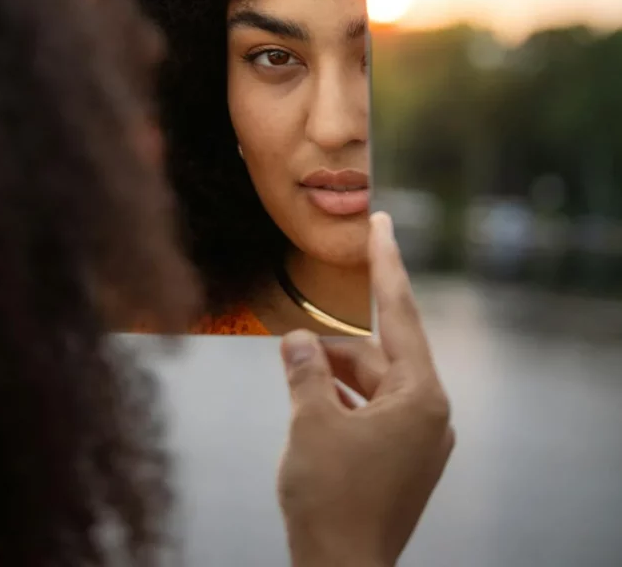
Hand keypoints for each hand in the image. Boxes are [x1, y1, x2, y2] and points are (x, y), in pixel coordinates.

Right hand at [278, 212, 454, 566]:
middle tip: (295, 328)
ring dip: (333, 376)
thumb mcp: (310, 422)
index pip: (400, 315)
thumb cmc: (330, 499)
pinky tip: (309, 399)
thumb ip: (306, 371)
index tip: (381, 223)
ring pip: (372, 386)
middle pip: (380, 356)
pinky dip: (342, 402)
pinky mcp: (403, 463)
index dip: (387, 264)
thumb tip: (297, 339)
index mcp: (421, 397)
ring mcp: (419, 442)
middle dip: (335, 343)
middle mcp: (429, 415)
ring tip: (291, 366)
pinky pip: (372, 413)